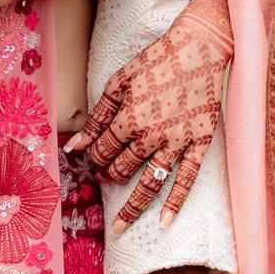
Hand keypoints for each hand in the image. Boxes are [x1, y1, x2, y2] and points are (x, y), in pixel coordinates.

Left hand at [70, 0, 232, 228]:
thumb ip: (97, 116)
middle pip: (122, 168)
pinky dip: (175, 203)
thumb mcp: (120, 81)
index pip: (103, 150)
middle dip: (108, 175)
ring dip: (131, 207)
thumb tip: (74, 146)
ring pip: (150, 183)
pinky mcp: (200, 143)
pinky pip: (187, 179)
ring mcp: (178, 142)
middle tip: (103, 176)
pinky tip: (163, 223)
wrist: (200, 47)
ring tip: (119, 227)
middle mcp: (152, 135)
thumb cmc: (157, 60)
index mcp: (129, 118)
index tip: (94, 155)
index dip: (94, 156)